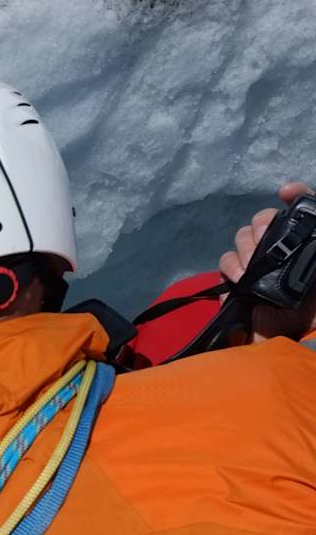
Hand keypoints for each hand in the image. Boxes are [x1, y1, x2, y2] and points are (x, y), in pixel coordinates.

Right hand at [218, 181, 315, 341]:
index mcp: (304, 247)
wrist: (291, 342)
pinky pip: (226, 262)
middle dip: (264, 225)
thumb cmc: (314, 309)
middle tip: (266, 241)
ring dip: (247, 247)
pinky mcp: (236, 282)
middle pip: (266, 219)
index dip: (296, 194)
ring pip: (244, 237)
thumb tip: (306, 208)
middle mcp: (282, 251)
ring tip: (252, 267)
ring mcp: (258, 265)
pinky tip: (240, 276)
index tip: (287, 192)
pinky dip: (231, 266)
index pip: (302, 210)